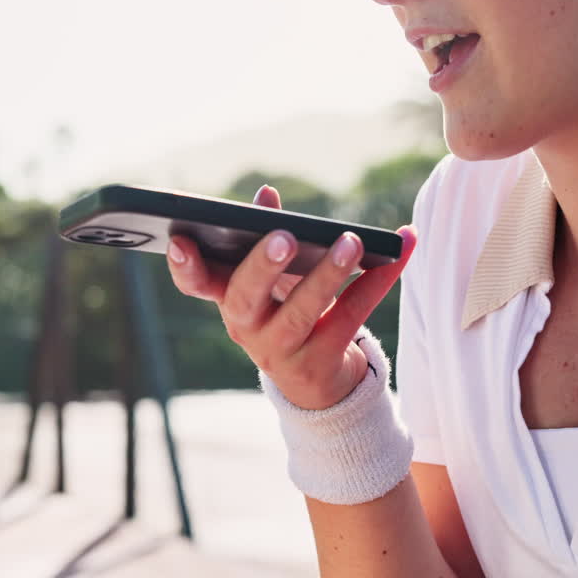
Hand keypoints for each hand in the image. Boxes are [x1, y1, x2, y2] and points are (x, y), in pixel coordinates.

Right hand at [166, 184, 416, 409]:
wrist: (316, 384)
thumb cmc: (287, 314)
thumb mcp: (271, 281)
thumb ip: (264, 234)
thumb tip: (266, 194)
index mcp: (228, 300)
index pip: (195, 284)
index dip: (184, 265)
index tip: (181, 240)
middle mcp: (246, 328)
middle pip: (246, 297)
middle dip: (263, 266)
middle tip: (285, 237)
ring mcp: (281, 350)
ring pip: (302, 311)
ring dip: (328, 273)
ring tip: (351, 242)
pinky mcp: (320, 363)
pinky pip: (350, 316)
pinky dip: (377, 282)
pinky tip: (397, 254)